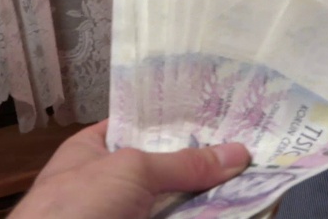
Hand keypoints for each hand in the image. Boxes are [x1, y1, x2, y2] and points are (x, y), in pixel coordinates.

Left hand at [8, 120, 250, 218]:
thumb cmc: (76, 205)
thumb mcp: (131, 170)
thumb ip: (183, 163)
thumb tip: (236, 153)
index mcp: (93, 151)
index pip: (140, 127)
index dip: (175, 122)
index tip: (219, 118)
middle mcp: (108, 183)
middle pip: (163, 170)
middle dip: (199, 165)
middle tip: (246, 153)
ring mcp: (122, 215)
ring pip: (171, 205)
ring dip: (205, 200)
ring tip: (251, 184)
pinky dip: (196, 218)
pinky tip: (235, 212)